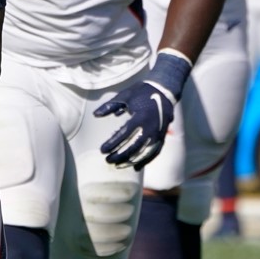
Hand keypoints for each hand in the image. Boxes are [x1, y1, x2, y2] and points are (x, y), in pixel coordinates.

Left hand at [95, 51, 190, 169]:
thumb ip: (110, 106)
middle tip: (108, 160)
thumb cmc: (142, 92)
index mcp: (140, 117)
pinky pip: (154, 152)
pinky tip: (136, 167)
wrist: (164, 91)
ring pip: (144, 152)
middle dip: (119, 155)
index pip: (123, 135)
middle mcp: (150, 128)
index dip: (112, 144)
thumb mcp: (125, 96)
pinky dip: (146, 161)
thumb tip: (95, 114)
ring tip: (118, 165)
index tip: (102, 150)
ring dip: (130, 160)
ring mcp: (158, 134)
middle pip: (133, 147)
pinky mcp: (162, 137)